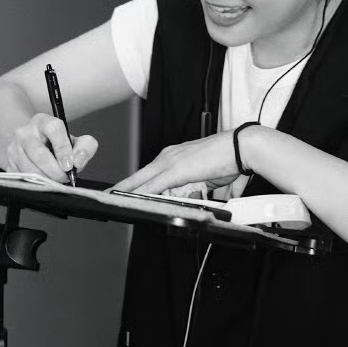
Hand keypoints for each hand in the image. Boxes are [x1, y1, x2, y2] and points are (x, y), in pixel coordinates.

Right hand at [2, 112, 99, 183]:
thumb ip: (85, 146)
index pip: (54, 129)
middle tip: (64, 177)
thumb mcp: (74, 141)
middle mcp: (25, 132)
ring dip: (46, 179)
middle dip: (54, 170)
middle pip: (39, 153)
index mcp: (43, 122)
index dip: (63, 149)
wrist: (33, 146)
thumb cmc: (56, 144)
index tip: (69, 165)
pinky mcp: (9, 163)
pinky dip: (36, 183)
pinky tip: (44, 181)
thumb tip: (78, 161)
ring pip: (29, 168)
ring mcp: (14, 148)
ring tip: (55, 180)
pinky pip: (23, 178)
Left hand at [108, 128, 247, 197]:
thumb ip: (200, 187)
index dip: (134, 182)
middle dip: (123, 186)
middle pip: (139, 175)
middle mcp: (169, 156)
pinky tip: (130, 198)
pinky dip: (139, 192)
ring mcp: (171, 161)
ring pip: (141, 179)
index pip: (149, 173)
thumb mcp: (209, 177)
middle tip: (106, 194)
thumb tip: (202, 196)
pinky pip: (153, 184)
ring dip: (127, 190)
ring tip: (111, 198)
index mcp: (175, 157)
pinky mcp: (176, 169)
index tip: (121, 189)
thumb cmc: (229, 159)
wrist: (241, 147)